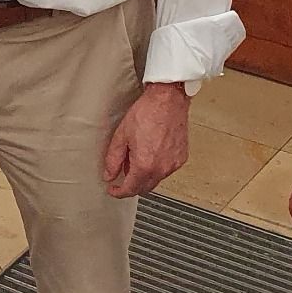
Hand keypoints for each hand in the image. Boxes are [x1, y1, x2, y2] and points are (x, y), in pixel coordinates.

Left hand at [101, 82, 190, 198]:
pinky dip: (158, 167)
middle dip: (132, 185)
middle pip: (144, 188)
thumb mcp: (122, 135)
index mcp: (144, 164)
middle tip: (123, 171)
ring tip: (138, 156)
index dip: (118, 192)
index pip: (130, 189)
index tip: (113, 189)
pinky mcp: (181, 158)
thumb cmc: (147, 112)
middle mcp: (161, 168)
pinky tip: (152, 152)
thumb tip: (109, 174)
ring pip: (156, 180)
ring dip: (145, 175)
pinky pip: (167, 170)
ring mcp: (173, 164)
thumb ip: (113, 159)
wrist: (168, 100)